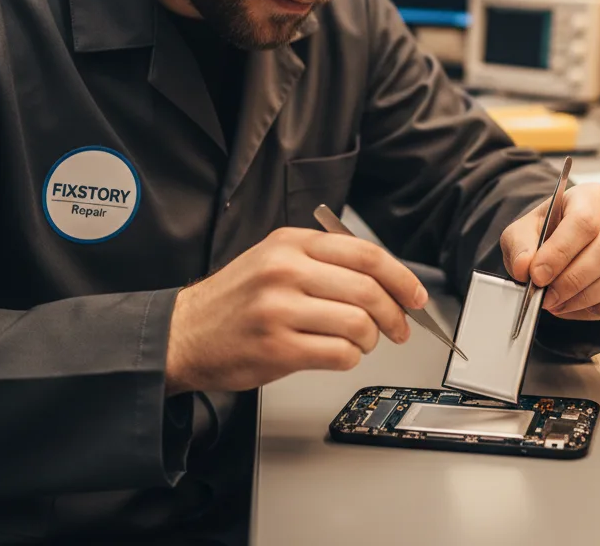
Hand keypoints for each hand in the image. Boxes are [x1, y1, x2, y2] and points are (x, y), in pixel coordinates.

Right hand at [165, 227, 426, 394]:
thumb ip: (322, 260)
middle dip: (394, 314)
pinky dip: (349, 358)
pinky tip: (339, 354)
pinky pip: (339, 354)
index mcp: (291, 243)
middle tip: (399, 327)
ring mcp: (280, 310)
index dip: (401, 276)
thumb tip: (383, 278)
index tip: (415, 295)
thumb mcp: (274, 257)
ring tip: (360, 341)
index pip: (365, 254)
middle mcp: (286, 270)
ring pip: (358, 323)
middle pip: (367, 289)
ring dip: (370, 339)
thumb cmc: (234, 299)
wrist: (184, 334)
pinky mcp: (277, 349)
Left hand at [500, 183, 599, 320]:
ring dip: (586, 298)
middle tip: (547, 297)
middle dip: (572, 281)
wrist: (558, 248)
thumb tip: (525, 267)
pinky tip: (581, 307)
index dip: (560, 252)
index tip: (537, 275)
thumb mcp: (521, 233)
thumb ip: (519, 246)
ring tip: (559, 303)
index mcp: (591, 196)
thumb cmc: (544, 235)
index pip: (584, 221)